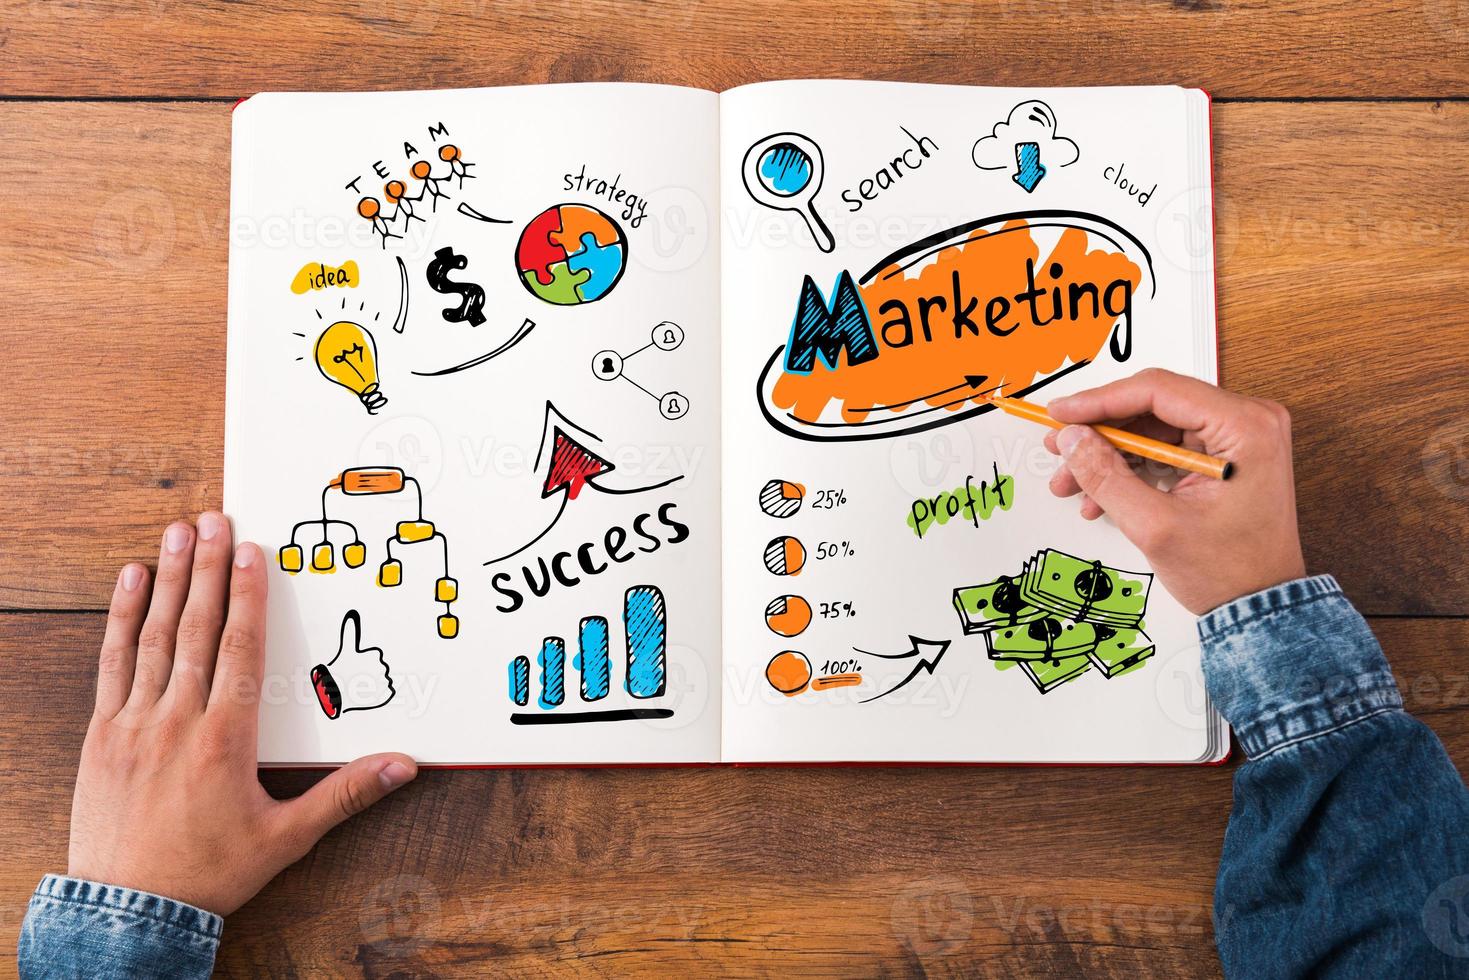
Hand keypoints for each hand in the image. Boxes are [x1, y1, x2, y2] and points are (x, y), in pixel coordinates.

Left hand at [68, 514, 417, 915]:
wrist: (130, 910)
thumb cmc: (209, 873)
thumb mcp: (287, 837)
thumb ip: (345, 795)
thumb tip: (401, 767)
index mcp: (225, 739)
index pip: (239, 650)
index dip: (246, 595)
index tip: (250, 551)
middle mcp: (177, 720)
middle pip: (196, 629)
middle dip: (206, 569)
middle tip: (213, 521)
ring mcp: (133, 724)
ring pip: (153, 637)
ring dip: (166, 580)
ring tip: (175, 534)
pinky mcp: (102, 735)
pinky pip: (112, 664)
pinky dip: (120, 620)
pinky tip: (129, 584)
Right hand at [1043, 368, 1306, 614]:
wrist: (1259, 605)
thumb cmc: (1233, 572)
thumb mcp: (1155, 525)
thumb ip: (1107, 476)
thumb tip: (1073, 439)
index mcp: (1245, 427)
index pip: (1158, 391)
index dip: (1100, 401)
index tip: (1062, 414)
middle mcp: (1247, 422)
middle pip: (1153, 407)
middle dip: (1100, 433)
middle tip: (1062, 449)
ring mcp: (1237, 438)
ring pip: (1152, 428)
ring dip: (1110, 454)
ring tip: (1075, 481)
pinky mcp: (1223, 455)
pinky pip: (1165, 446)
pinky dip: (1131, 466)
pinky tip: (1102, 492)